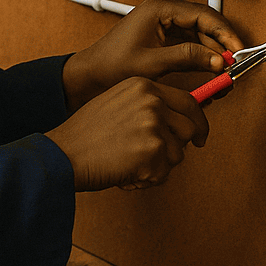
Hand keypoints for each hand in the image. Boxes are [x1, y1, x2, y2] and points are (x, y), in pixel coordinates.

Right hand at [46, 76, 207, 191]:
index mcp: (143, 86)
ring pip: (179, 154)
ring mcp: (154, 124)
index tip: (200, 135)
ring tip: (129, 164)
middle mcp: (152, 101)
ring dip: (159, 166)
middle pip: (190, 128)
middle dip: (179, 147)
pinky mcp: (153, 150)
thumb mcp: (116, 104)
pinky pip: (164, 173)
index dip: (198, 121)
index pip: (188, 101)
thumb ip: (146, 107)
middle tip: (162, 159)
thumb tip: (176, 122)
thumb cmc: (85, 135)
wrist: (64, 153)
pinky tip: (125, 173)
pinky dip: (147, 179)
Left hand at [62, 0, 242, 110]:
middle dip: (221, 43)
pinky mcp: (162, 37)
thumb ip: (186, 58)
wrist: (91, 74)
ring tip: (223, 71)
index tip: (236, 49)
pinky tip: (208, 70)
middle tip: (234, 63)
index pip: (202, 14)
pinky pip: (189, 42)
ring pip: (199, 33)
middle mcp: (162, 11)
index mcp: (158, 8)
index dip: (224, 32)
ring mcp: (162, 24)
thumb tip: (216, 60)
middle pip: (204, 22)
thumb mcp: (152, 63)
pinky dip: (201, 55)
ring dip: (212, 51)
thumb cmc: (111, 64)